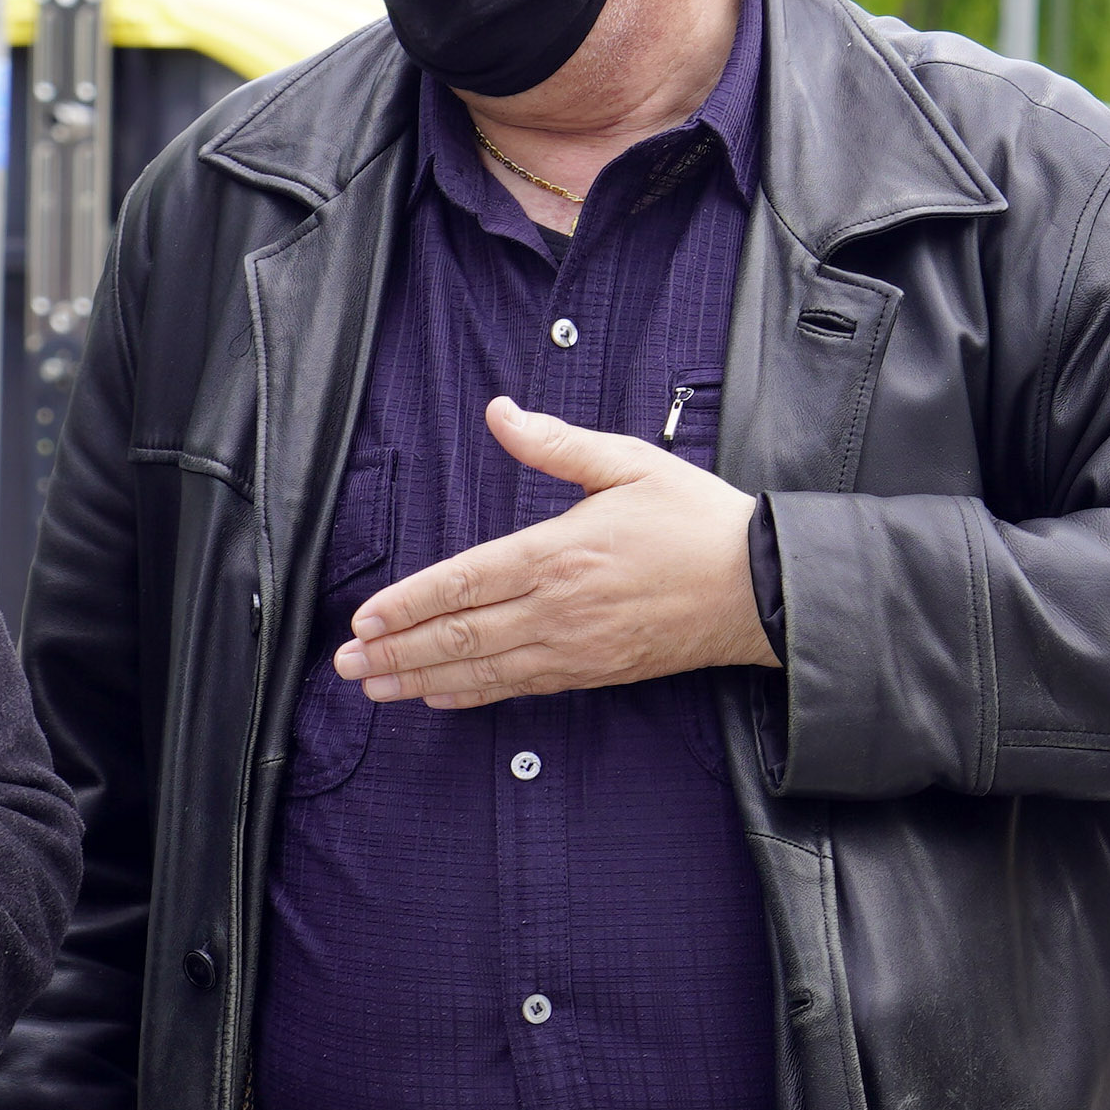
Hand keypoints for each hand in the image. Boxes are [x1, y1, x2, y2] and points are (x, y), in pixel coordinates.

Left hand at [334, 395, 778, 708]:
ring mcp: (574, 646)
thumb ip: (555, 444)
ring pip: (482, 669)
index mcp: (557, 551)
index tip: (364, 618)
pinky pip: (520, 687)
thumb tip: (499, 411)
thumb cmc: (697, 520)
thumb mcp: (628, 462)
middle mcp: (557, 606)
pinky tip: (438, 698)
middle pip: (459, 634)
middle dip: (396, 651)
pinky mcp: (594, 672)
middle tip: (346, 663)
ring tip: (374, 687)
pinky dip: (473, 695)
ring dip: (420, 679)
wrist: (762, 587)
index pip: (462, 580)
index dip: (407, 603)